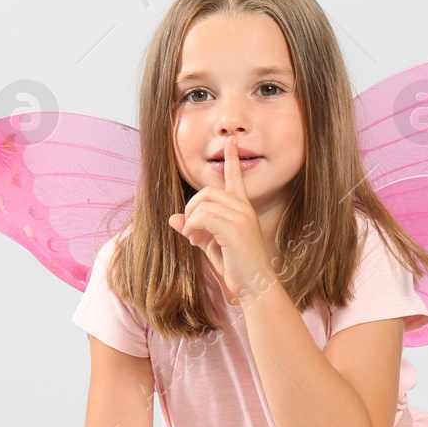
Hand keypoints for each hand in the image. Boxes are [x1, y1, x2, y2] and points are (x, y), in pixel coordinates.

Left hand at [168, 133, 273, 301]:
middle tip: (189, 229)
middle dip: (191, 208)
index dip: (232, 159)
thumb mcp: (211, 244)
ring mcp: (241, 216)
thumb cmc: (236, 267)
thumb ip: (194, 229)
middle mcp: (244, 208)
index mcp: (242, 209)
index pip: (236, 178)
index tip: (231, 140)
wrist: (255, 286)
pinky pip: (203, 216)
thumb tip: (172, 218)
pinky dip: (193, 227)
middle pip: (207, 192)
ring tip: (193, 238)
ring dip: (190, 220)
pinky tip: (195, 240)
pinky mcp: (235, 228)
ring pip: (203, 203)